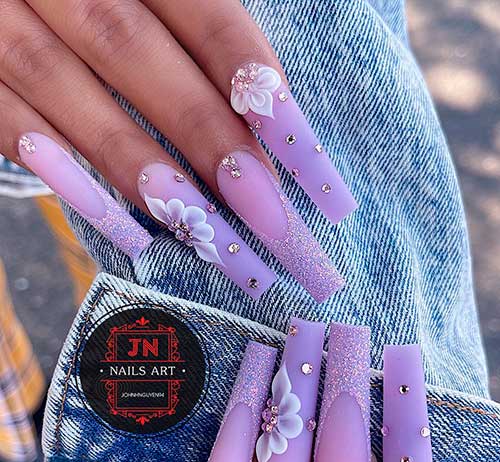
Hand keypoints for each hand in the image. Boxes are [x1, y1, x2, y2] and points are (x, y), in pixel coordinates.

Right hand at [0, 0, 355, 301]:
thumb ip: (197, 23)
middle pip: (135, 49)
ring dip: (140, 165)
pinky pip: (7, 121)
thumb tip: (265, 103)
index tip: (305, 157)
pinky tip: (124, 226)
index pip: (204, 10)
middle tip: (270, 218)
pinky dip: (63, 174)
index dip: (256, 81)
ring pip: (66, 86)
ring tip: (207, 235)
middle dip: (207, 137)